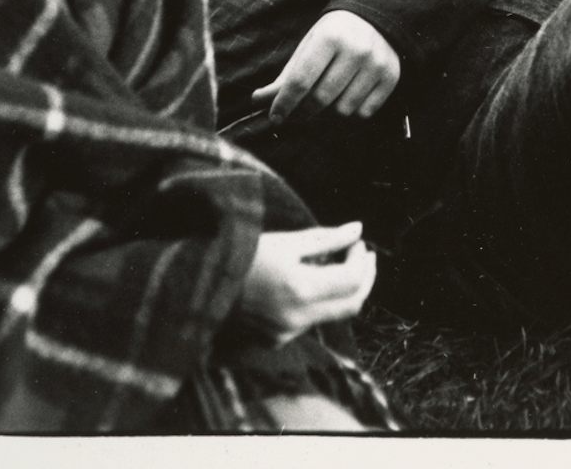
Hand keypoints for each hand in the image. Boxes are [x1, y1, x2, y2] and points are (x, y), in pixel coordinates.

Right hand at [239, 222, 376, 343]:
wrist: (204, 287)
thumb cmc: (245, 255)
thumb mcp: (286, 241)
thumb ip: (326, 238)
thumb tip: (357, 230)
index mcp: (301, 288)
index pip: (352, 279)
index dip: (361, 258)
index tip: (357, 242)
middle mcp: (299, 318)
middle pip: (353, 304)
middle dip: (366, 277)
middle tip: (364, 255)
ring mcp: (289, 334)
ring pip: (335, 314)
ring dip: (346, 290)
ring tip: (340, 263)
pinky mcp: (280, 341)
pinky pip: (314, 321)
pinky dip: (322, 300)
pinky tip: (315, 281)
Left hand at [253, 10, 400, 122]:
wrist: (375, 15)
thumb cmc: (335, 33)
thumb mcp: (309, 45)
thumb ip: (286, 75)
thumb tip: (258, 101)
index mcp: (330, 36)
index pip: (301, 80)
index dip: (284, 103)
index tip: (275, 117)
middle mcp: (356, 50)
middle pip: (321, 99)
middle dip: (303, 112)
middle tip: (295, 113)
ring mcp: (376, 64)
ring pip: (343, 110)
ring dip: (328, 114)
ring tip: (323, 103)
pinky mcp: (391, 77)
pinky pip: (365, 112)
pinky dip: (351, 113)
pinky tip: (345, 99)